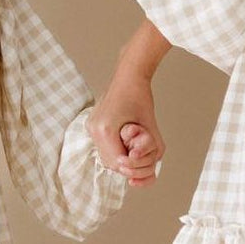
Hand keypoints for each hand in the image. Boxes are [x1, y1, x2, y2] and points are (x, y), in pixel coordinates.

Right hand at [89, 71, 165, 187]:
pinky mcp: (92, 125)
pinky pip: (102, 146)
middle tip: (140, 158)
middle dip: (126, 164)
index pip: (118, 162)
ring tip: (133, 150)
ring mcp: (90, 127)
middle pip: (109, 162)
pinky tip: (125, 144)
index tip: (143, 161)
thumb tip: (154, 165)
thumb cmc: (140, 97)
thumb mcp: (151, 126)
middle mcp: (94, 129)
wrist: (128, 77)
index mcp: (106, 130)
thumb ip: (153, 148)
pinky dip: (114, 150)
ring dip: (119, 158)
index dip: (132, 166)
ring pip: (104, 156)